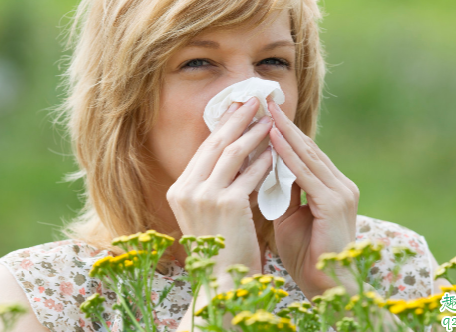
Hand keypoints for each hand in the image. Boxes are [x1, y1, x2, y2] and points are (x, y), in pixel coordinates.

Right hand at [166, 97, 272, 275]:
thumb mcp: (210, 214)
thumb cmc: (220, 250)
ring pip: (233, 153)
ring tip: (270, 119)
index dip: (222, 126)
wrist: (220, 284)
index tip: (237, 109)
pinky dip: (264, 160)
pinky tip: (276, 150)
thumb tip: (240, 156)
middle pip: (216, 143)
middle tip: (254, 99)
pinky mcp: (226, 204)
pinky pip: (250, 174)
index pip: (204, 150)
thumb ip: (218, 185)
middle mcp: (186, 190)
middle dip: (237, 118)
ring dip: (253, 133)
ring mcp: (204, 196)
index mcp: (179, 191)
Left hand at [266, 98, 359, 298]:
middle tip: (264, 101)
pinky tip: (273, 138)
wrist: (326, 285)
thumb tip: (268, 169)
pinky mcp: (334, 202)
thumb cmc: (306, 254)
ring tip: (266, 111)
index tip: (265, 115)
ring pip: (307, 155)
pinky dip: (288, 155)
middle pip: (308, 148)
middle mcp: (340, 184)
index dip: (285, 133)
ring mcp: (340, 192)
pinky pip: (306, 173)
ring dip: (284, 132)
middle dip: (284, 124)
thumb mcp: (290, 216)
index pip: (305, 154)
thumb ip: (284, 192)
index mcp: (332, 188)